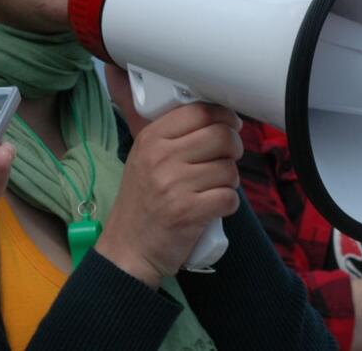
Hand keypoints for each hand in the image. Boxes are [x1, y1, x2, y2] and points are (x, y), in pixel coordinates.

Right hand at [94, 103, 241, 287]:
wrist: (128, 251)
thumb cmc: (141, 203)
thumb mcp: (143, 158)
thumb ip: (168, 132)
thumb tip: (196, 110)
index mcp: (151, 138)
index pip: (199, 111)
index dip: (224, 116)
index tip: (230, 125)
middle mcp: (161, 157)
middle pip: (221, 136)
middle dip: (234, 147)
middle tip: (228, 158)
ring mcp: (174, 185)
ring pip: (229, 169)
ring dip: (230, 180)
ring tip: (214, 187)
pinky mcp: (188, 212)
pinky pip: (229, 197)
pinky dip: (228, 204)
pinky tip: (214, 207)